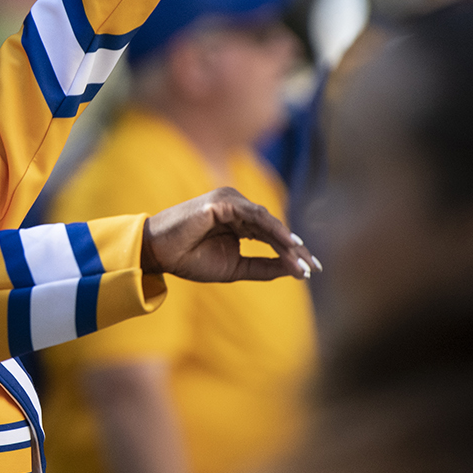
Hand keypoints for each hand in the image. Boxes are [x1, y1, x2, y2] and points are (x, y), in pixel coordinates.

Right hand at [140, 188, 318, 281]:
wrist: (157, 254)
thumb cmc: (189, 259)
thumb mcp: (234, 268)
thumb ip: (262, 267)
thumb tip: (293, 270)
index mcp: (237, 221)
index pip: (271, 235)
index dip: (292, 252)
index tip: (310, 271)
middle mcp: (235, 207)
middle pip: (274, 228)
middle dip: (296, 248)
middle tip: (314, 267)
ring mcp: (229, 201)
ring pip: (268, 221)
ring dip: (288, 243)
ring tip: (303, 262)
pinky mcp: (222, 202)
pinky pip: (255, 216)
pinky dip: (274, 231)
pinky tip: (289, 245)